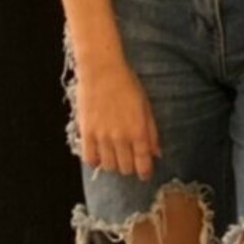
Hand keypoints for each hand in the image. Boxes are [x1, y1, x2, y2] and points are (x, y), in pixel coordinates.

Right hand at [76, 59, 160, 178]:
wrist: (102, 69)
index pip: (143, 163)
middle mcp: (120, 137)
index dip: (145, 172)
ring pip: (109, 166)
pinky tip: (99, 153)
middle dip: (130, 167)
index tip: (145, 174)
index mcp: (138, 130)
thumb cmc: (127, 84)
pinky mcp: (86, 132)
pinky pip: (90, 158)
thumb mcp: (146, 106)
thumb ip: (152, 132)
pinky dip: (95, 160)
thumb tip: (156, 153)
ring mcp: (102, 136)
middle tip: (130, 160)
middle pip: (125, 168)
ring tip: (114, 155)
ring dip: (113, 164)